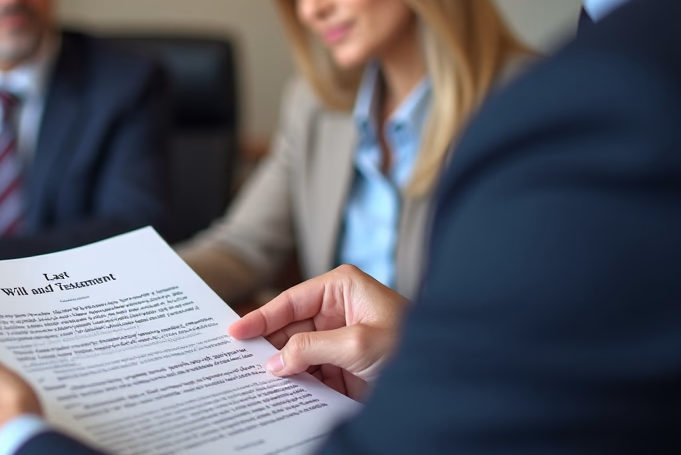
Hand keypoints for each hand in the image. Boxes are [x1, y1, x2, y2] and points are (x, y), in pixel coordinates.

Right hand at [228, 264, 408, 399]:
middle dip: (269, 345)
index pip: (291, 301)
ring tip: (255, 380)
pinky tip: (282, 393)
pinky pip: (312, 372)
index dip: (260, 317)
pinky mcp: (344, 366)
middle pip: (290, 328)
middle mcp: (338, 310)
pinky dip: (298, 383)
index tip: (235, 331)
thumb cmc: (413, 346)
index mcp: (341, 288)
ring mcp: (340, 339)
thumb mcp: (358, 345)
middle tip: (239, 360)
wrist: (445, 379)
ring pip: (298, 352)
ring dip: (282, 367)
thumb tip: (275, 362)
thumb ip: (311, 349)